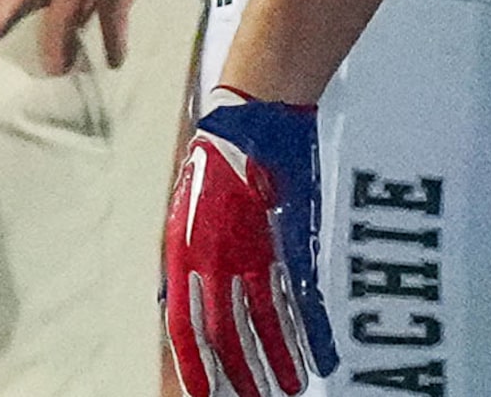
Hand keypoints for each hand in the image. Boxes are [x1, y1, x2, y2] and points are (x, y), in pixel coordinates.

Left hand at [166, 88, 338, 396]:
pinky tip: (321, 359)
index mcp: (180, 248)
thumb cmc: (215, 165)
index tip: (201, 394)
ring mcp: (252, 250)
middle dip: (241, 374)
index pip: (181, 320)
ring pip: (265, 322)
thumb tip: (168, 300)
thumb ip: (183, 259)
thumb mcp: (184, 212)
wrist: (250, 121)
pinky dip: (310, 333)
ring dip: (278, 361)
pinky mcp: (288, 243)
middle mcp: (212, 254)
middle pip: (225, 331)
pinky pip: (299, 299)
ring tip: (289, 389)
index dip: (192, 362)